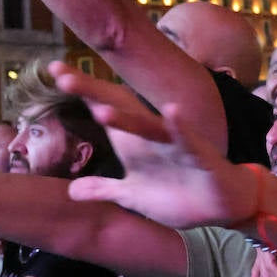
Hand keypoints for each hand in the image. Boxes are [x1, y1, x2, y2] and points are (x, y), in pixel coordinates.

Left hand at [50, 63, 256, 228]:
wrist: (221, 206)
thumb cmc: (177, 194)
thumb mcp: (133, 196)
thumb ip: (104, 189)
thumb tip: (71, 191)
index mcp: (134, 142)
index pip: (104, 107)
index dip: (82, 91)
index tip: (54, 70)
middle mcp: (150, 136)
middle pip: (119, 107)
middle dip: (92, 92)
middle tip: (63, 77)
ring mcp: (173, 144)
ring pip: (147, 126)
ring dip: (125, 118)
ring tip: (100, 109)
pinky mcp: (198, 155)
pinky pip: (186, 139)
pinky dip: (179, 125)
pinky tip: (170, 111)